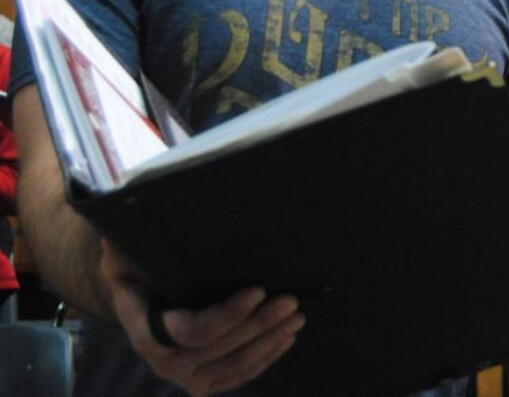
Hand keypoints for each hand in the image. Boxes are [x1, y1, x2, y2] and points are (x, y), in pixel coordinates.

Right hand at [101, 241, 304, 395]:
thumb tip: (147, 216)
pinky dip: (265, 358)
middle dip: (259, 324)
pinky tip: (286, 338)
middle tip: (290, 301)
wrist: (137, 291)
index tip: (258, 290)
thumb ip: (136, 242)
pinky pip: (237, 375)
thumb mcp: (127, 250)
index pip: (190, 331)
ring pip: (234, 364)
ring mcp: (183, 375)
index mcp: (143, 327)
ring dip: (269, 341)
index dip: (227, 315)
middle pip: (220, 348)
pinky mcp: (203, 380)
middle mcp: (161, 360)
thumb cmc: (136, 263)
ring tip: (296, 317)